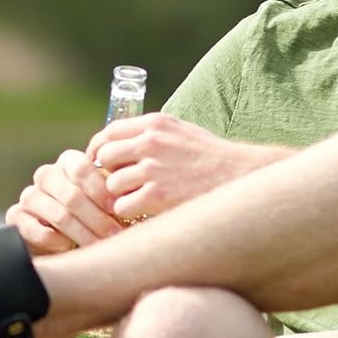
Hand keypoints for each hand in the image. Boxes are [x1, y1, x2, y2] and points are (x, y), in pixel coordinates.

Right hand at [5, 147, 126, 254]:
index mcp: (70, 162)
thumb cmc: (97, 217)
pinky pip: (35, 229)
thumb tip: (134, 200)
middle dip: (97, 219)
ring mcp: (30, 195)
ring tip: (99, 247)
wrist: (65, 241)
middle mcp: (47, 175)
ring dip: (82, 234)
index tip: (118, 210)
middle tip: (115, 236)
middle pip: (71, 195)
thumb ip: (117, 196)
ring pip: (57, 214)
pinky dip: (55, 240)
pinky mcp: (16, 217)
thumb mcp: (109, 203)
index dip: (100, 190)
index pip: (82, 169)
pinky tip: (68, 247)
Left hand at [87, 113, 278, 220]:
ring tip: (137, 202)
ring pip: (111, 185)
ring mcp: (153, 169)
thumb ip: (153, 134)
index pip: (110, 132)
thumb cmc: (212, 158)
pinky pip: (122, 207)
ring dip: (120, 197)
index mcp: (155, 123)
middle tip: (116, 187)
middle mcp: (150, 142)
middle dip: (106, 174)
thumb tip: (121, 144)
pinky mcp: (157, 195)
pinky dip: (129, 214)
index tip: (97, 162)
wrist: (240, 177)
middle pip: (104, 157)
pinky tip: (144, 214)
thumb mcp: (182, 132)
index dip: (98, 148)